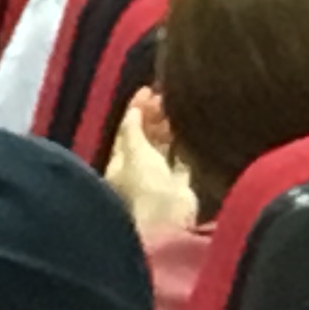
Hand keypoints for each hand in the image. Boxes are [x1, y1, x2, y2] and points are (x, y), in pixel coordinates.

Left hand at [107, 90, 196, 239]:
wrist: (168, 220)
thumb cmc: (144, 186)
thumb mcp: (134, 152)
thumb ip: (133, 130)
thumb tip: (133, 111)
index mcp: (119, 164)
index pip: (126, 131)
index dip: (135, 110)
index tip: (147, 89)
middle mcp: (136, 171)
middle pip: (143, 138)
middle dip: (152, 117)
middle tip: (165, 96)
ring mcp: (158, 178)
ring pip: (162, 146)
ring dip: (168, 127)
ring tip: (177, 107)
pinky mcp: (179, 184)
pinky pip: (180, 157)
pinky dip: (183, 142)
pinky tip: (189, 127)